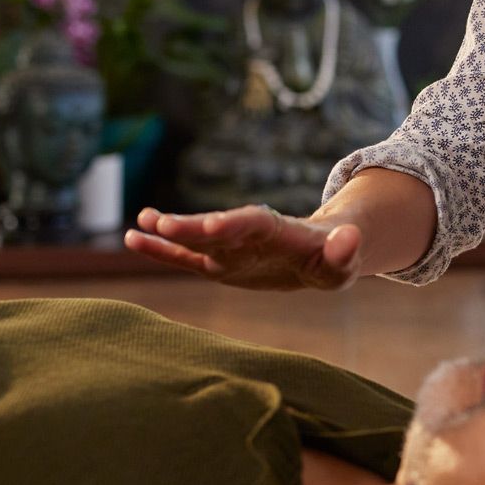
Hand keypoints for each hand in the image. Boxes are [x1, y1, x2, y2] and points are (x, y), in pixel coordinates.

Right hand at [123, 205, 361, 289]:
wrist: (320, 254)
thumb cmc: (333, 259)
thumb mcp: (344, 261)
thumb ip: (344, 251)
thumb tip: (350, 239)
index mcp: (279, 230)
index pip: (253, 224)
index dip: (232, 224)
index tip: (210, 225)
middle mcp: (248, 234)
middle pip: (218, 228)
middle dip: (191, 225)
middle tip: (159, 221)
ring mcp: (230, 248)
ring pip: (196, 240)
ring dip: (169, 233)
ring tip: (139, 225)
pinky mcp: (218, 263)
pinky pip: (186, 256)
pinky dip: (162, 249)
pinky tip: (134, 239)